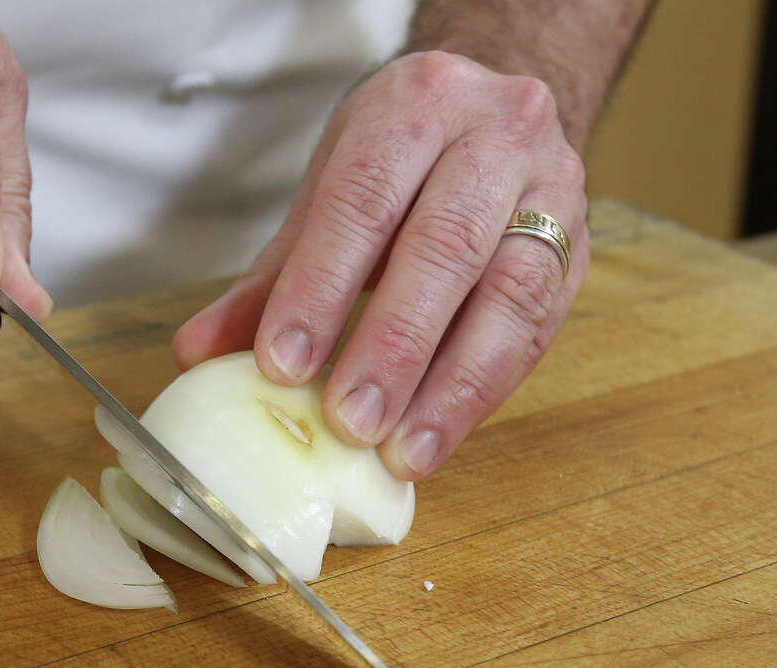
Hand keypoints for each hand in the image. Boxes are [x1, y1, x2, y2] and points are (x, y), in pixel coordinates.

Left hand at [173, 51, 588, 478]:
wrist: (498, 115)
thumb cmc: (402, 157)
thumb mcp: (330, 193)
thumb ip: (272, 276)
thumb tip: (197, 353)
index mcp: (416, 106)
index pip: (363, 201)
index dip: (320, 288)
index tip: (281, 366)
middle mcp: (496, 135)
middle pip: (445, 247)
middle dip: (393, 346)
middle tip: (349, 422)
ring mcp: (552, 191)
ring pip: (510, 295)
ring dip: (453, 386)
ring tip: (403, 452)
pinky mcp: (579, 249)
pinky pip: (536, 328)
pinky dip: (485, 390)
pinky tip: (442, 433)